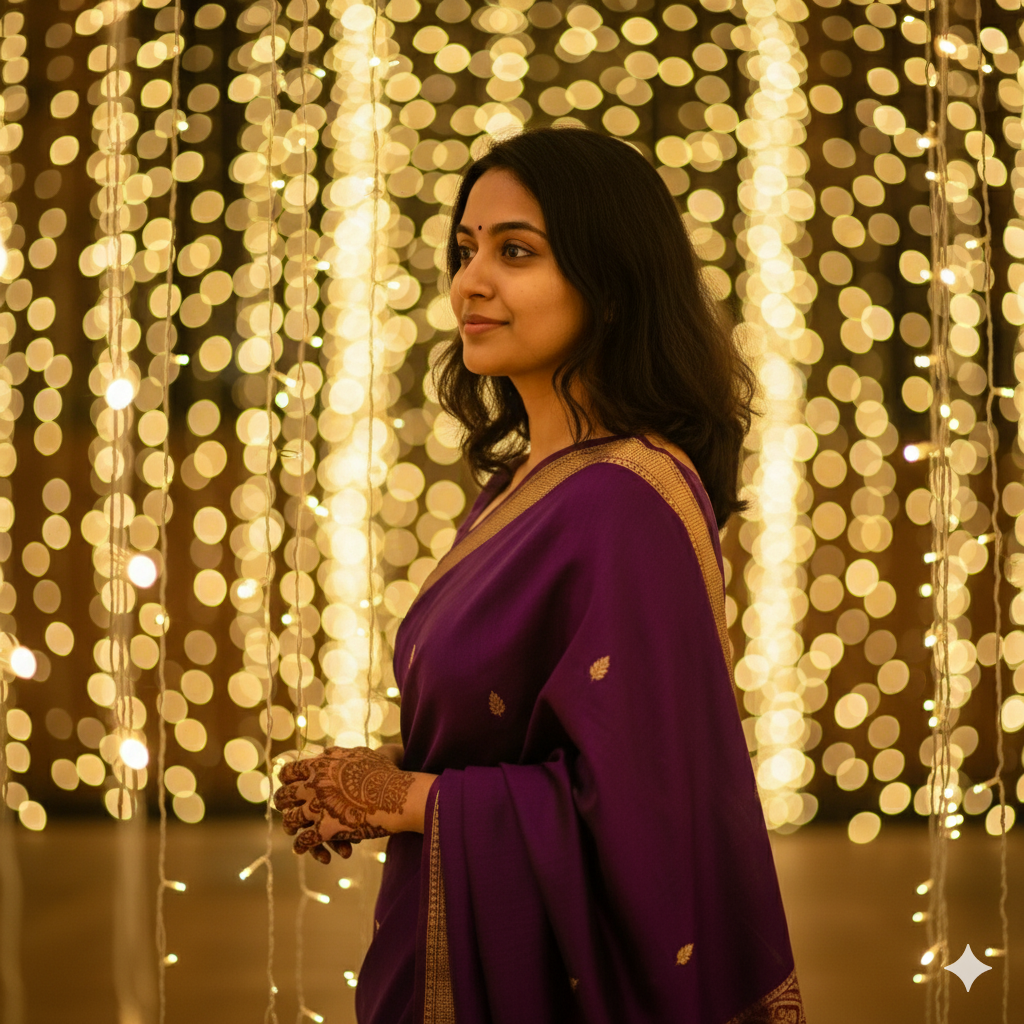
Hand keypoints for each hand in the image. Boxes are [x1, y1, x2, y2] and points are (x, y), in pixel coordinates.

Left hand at [273, 746, 416, 863]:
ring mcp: (319, 807)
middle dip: (282, 803)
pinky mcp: (327, 828)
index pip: (290, 771)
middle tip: (283, 807)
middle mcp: (315, 784)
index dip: (286, 779)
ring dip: (290, 826)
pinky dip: (301, 846)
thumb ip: (339, 754)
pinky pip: (305, 841)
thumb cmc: (386, 772)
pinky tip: (300, 848)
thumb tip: (328, 751)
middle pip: (285, 796)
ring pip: (291, 820)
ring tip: (291, 830)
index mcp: (321, 765)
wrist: (398, 795)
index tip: (287, 783)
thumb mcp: (360, 754)